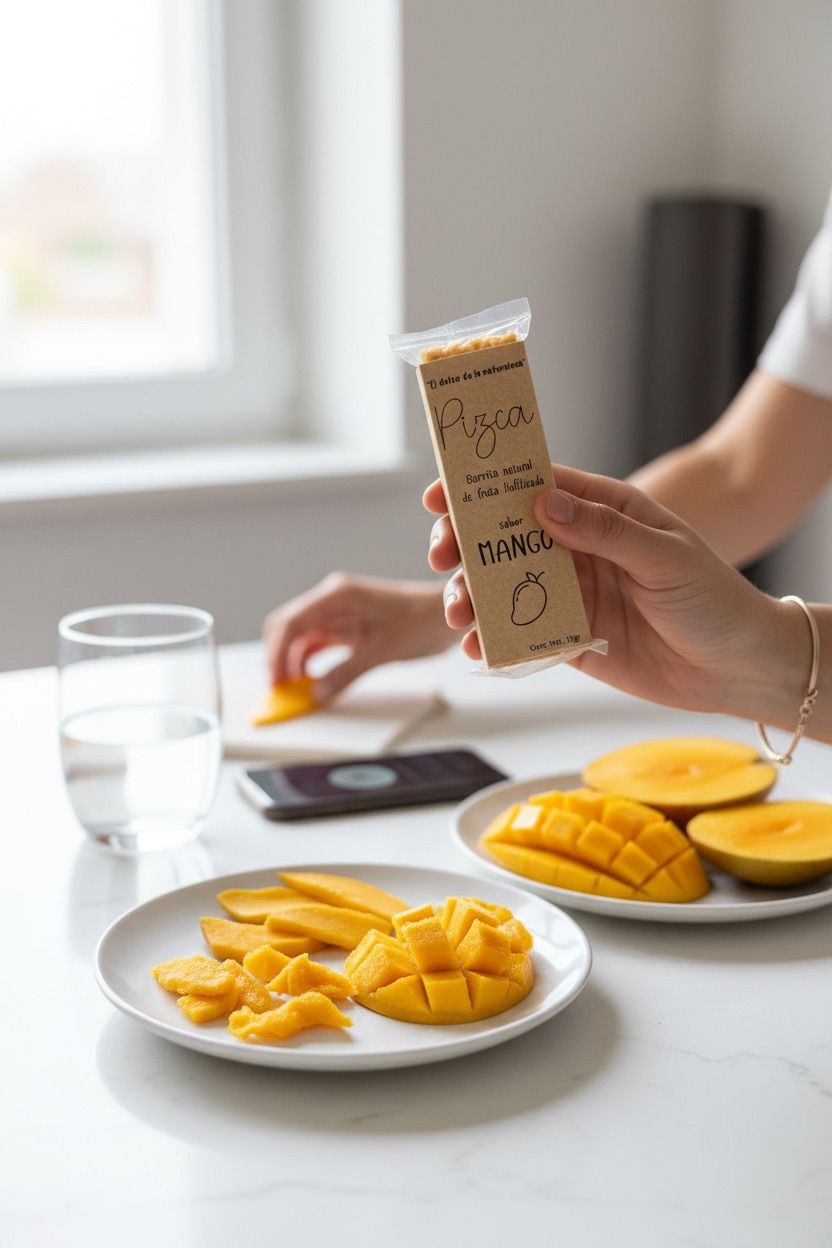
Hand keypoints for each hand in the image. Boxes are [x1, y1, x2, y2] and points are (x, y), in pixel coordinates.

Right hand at [263, 573, 450, 700]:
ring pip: (300, 636)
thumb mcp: (382, 651)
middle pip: (288, 626)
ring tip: (293, 689)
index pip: (292, 622)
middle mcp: (332, 600)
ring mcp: (337, 612)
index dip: (278, 652)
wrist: (445, 616)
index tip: (276, 680)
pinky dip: (309, 661)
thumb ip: (346, 673)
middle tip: (279, 688)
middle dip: (278, 656)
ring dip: (292, 660)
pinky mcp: (346, 625)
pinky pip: (318, 643)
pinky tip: (311, 681)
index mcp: (338, 595)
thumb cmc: (420, 622)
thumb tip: (318, 694)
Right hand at [424, 465, 809, 725]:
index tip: (441, 494)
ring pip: (506, 586)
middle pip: (506, 536)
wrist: (738, 668)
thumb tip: (544, 503)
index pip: (535, 487)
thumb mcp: (666, 556)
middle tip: (441, 556)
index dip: (484, 486)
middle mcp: (580, 548)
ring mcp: (572, 594)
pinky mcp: (571, 638)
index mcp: (603, 512)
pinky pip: (522, 634)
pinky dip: (495, 639)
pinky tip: (478, 645)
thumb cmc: (715, 599)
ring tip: (459, 611)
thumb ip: (605, 531)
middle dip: (465, 543)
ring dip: (473, 594)